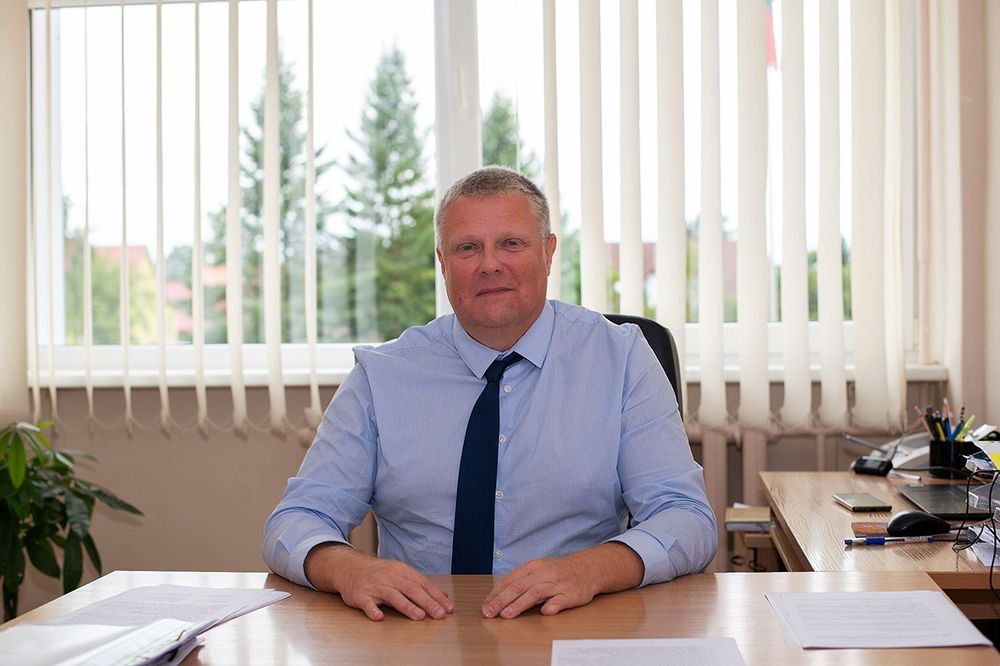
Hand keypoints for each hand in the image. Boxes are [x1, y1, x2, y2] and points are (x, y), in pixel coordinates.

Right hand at [305, 543, 453, 621]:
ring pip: (393, 596)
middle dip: (427, 602)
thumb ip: (421, 585)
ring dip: (407, 606)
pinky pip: (367, 604)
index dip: (436, 596)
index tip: (448, 608)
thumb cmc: (379, 573)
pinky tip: (379, 617)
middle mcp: (390, 577)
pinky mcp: (360, 596)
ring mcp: (375, 586)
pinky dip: (373, 610)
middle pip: (411, 589)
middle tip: (439, 614)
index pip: (422, 583)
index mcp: (402, 571)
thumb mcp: (401, 573)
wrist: (349, 567)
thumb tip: (444, 596)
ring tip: (419, 616)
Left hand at [480, 542, 643, 618]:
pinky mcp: (570, 594)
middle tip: (489, 612)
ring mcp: (557, 584)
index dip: (496, 593)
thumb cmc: (558, 571)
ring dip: (520, 604)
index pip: (510, 580)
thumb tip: (499, 595)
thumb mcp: (538, 569)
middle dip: (501, 600)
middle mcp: (544, 573)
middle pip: (519, 587)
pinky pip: (560, 600)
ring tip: (507, 615)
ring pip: (535, 593)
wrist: (588, 568)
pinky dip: (551, 605)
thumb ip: (521, 581)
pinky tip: (544, 612)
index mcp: (533, 567)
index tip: (485, 605)